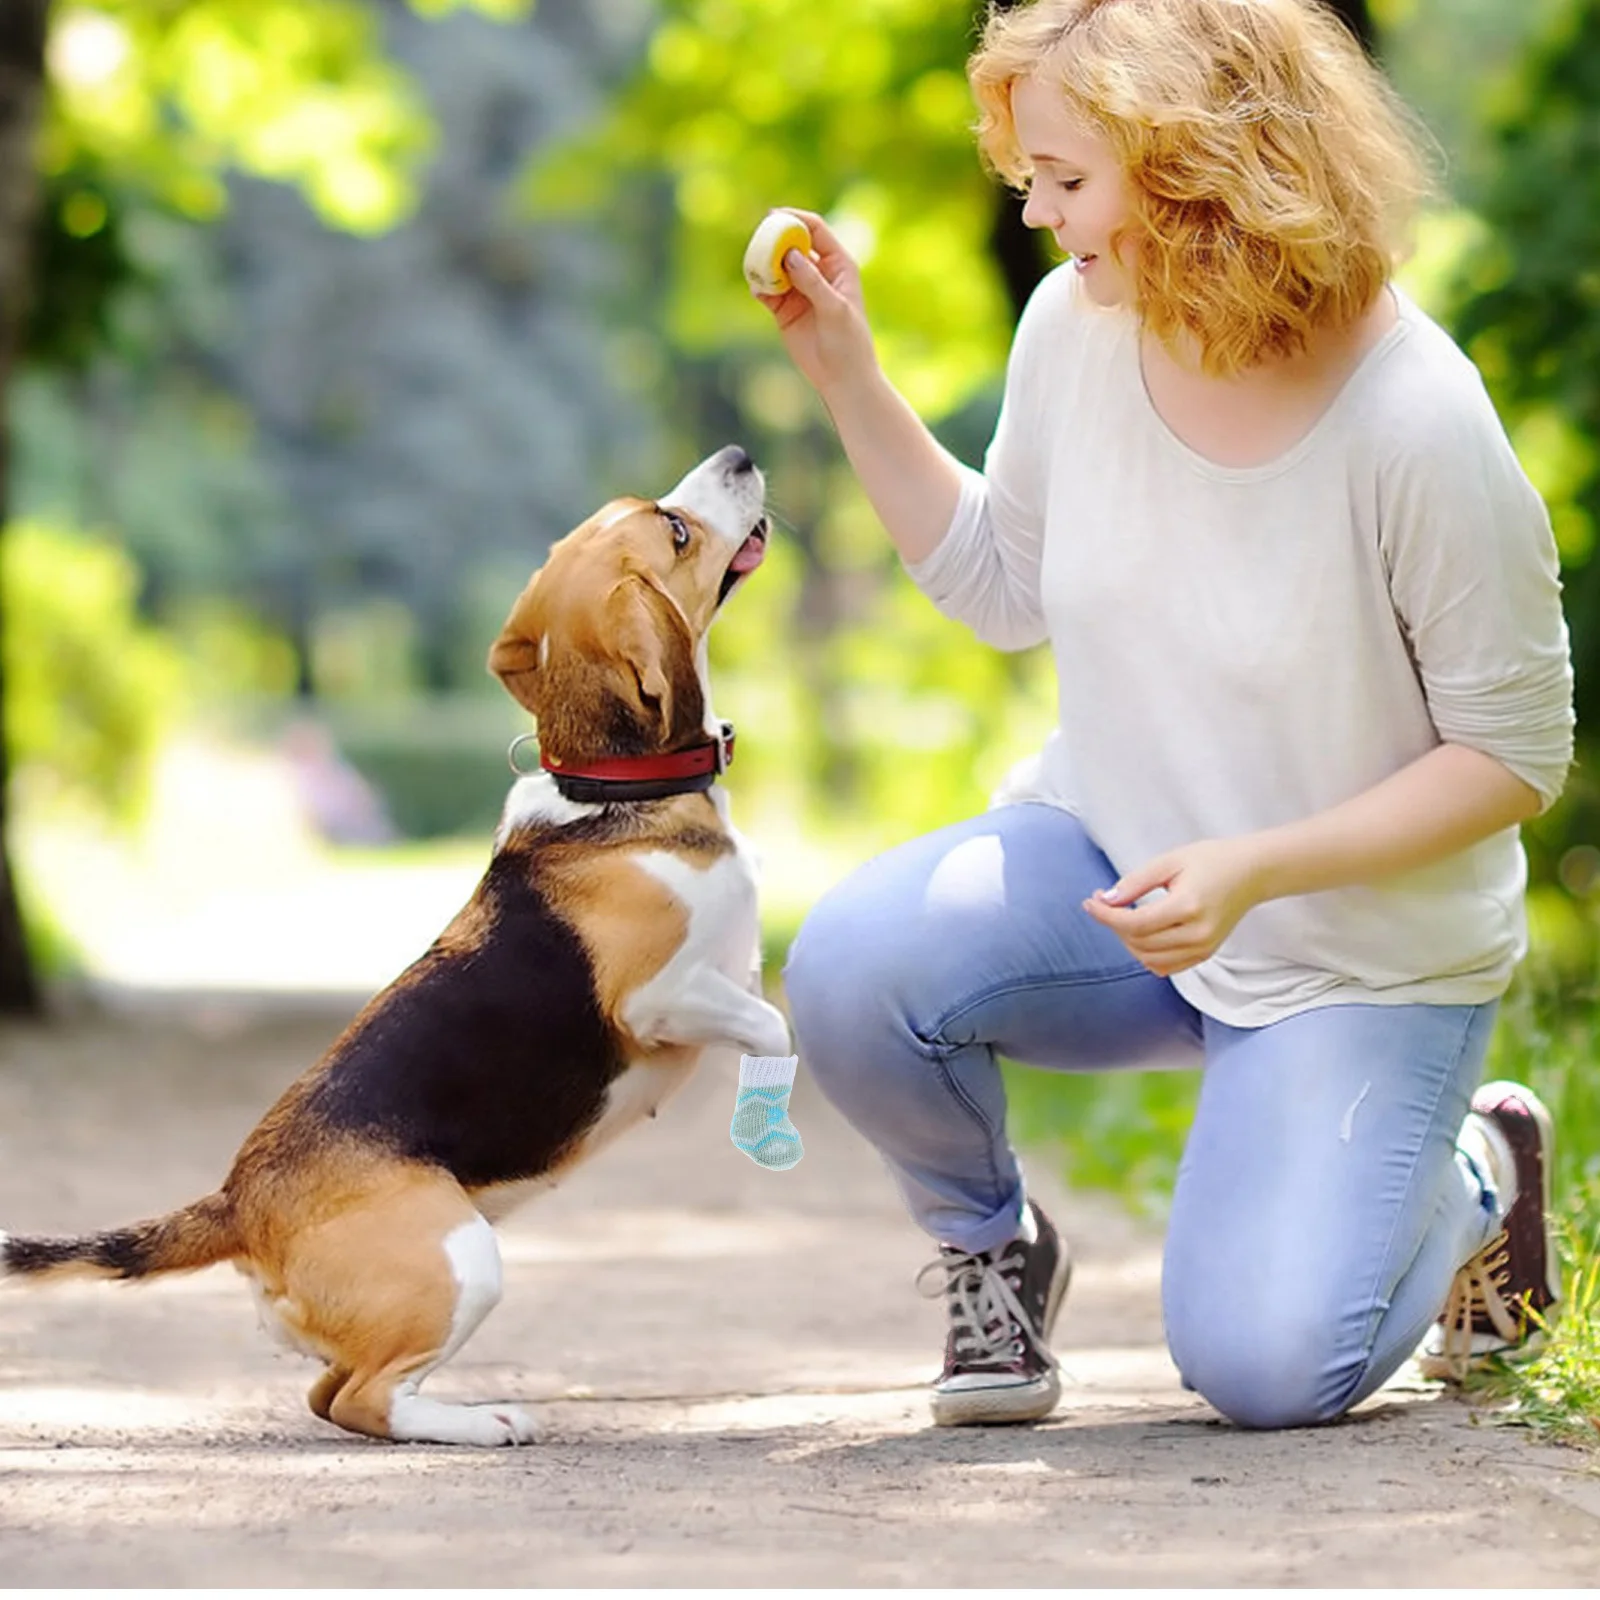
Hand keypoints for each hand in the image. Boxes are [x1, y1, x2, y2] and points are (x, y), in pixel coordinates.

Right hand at [753, 208, 878, 397]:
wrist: (842, 377)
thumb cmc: (849, 341)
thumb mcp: (834, 309)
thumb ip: (812, 281)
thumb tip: (790, 255)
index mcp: (837, 264)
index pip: (815, 230)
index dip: (796, 219)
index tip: (775, 216)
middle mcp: (818, 272)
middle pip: (792, 243)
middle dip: (774, 239)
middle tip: (759, 239)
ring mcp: (800, 289)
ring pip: (776, 266)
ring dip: (764, 264)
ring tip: (756, 268)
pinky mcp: (784, 309)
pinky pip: (767, 290)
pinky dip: (760, 287)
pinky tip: (758, 290)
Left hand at [1081, 837, 1266, 976]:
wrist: (1253, 872)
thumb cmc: (1212, 860)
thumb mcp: (1169, 861)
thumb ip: (1135, 882)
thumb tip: (1106, 900)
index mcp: (1188, 907)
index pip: (1135, 923)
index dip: (1106, 916)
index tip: (1090, 902)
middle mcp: (1197, 934)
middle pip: (1139, 942)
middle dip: (1114, 925)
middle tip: (1104, 902)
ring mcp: (1203, 948)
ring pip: (1149, 959)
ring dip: (1128, 940)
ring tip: (1123, 915)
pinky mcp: (1205, 954)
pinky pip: (1165, 966)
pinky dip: (1146, 954)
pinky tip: (1141, 932)